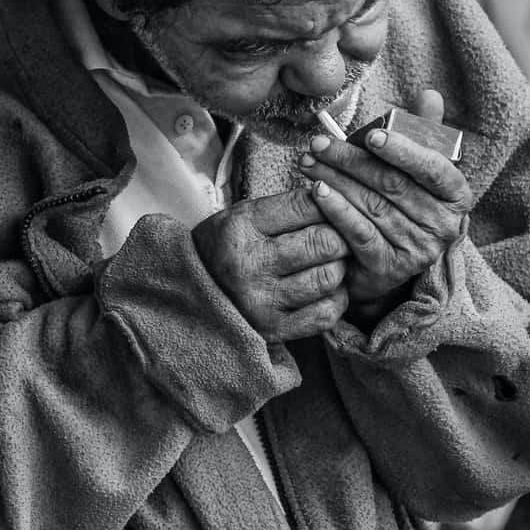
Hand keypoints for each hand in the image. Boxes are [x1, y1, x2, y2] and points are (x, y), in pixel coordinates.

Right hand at [191, 185, 350, 341]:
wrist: (191, 294)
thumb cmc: (226, 247)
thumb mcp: (244, 216)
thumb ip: (288, 206)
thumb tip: (336, 199)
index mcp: (240, 228)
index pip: (306, 206)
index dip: (328, 205)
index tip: (329, 209)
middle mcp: (249, 266)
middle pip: (324, 242)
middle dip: (339, 237)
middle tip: (334, 238)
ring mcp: (262, 301)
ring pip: (329, 277)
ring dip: (338, 268)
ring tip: (326, 263)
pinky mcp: (274, 330)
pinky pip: (326, 313)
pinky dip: (335, 299)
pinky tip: (323, 290)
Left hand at [298, 89, 474, 311]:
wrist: (388, 260)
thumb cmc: (402, 203)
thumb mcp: (415, 169)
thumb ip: (423, 133)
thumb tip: (430, 94)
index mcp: (456, 195)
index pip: (435, 168)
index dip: (403, 151)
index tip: (371, 135)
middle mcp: (444, 225)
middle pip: (393, 184)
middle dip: (351, 160)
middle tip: (318, 144)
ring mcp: (418, 250)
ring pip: (372, 206)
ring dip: (335, 180)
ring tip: (308, 163)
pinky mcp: (390, 268)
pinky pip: (359, 233)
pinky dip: (335, 210)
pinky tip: (316, 192)